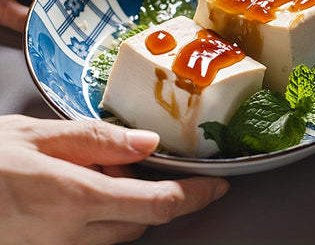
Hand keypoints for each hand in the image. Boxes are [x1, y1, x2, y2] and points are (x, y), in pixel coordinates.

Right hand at [0, 115, 228, 244]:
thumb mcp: (40, 137)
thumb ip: (97, 141)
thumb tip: (146, 144)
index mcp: (78, 197)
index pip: (158, 204)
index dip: (196, 197)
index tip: (218, 187)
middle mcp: (74, 232)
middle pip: (145, 220)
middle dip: (164, 196)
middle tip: (156, 165)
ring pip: (122, 230)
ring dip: (135, 203)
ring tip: (116, 170)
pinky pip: (96, 236)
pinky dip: (109, 212)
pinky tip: (91, 187)